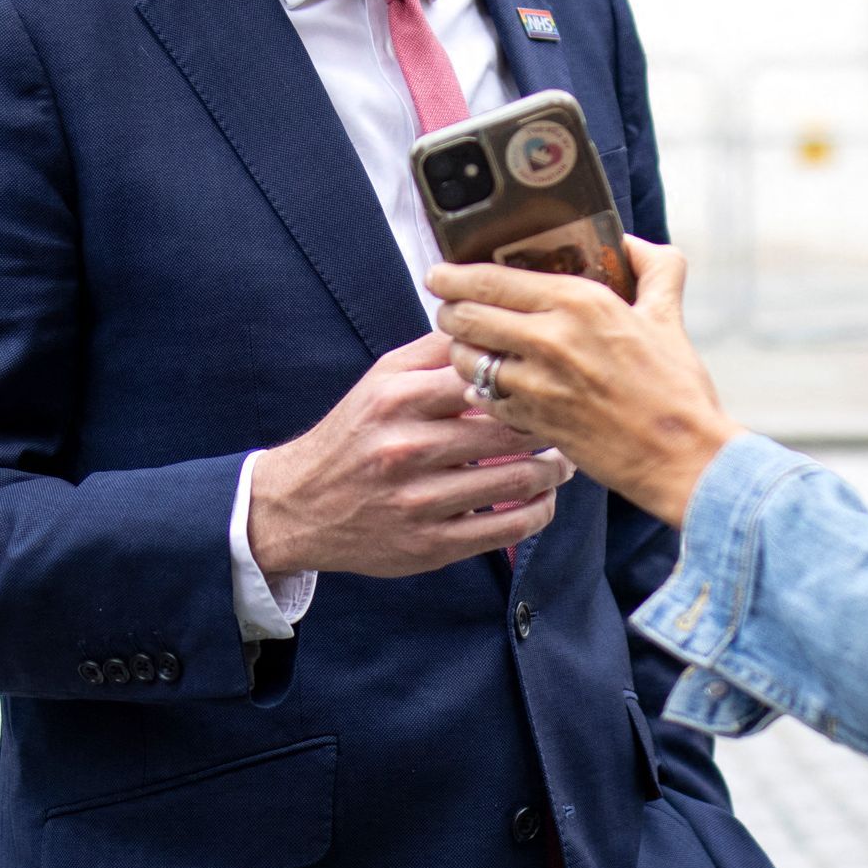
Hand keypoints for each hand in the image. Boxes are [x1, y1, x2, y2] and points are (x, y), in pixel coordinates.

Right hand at [247, 330, 573, 577]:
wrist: (298, 507)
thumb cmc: (353, 435)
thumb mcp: (381, 379)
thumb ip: (435, 351)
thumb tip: (491, 321)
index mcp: (397, 399)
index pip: (484, 378)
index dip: (527, 377)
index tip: (549, 378)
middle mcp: (406, 449)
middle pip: (510, 431)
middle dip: (551, 425)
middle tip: (569, 421)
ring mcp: (419, 502)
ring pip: (516, 482)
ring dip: (554, 471)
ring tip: (562, 460)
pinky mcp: (430, 546)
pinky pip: (506, 530)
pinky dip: (538, 513)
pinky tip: (543, 500)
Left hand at [431, 242, 738, 526]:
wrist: (683, 457)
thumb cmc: (676, 388)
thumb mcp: (668, 315)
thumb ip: (655, 268)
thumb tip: (632, 243)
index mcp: (580, 301)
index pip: (492, 278)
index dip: (454, 275)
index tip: (439, 273)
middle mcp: (551, 338)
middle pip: (466, 315)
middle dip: (449, 311)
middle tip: (449, 310)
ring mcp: (537, 384)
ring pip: (466, 358)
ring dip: (461, 352)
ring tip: (470, 349)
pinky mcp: (532, 421)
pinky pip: (484, 398)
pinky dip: (482, 390)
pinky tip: (494, 387)